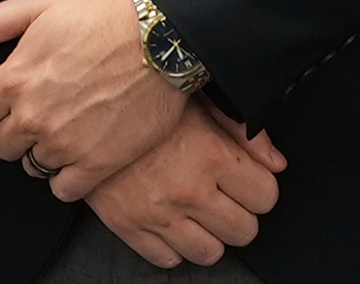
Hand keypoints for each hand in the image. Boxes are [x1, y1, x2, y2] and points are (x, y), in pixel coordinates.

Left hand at [0, 0, 189, 198]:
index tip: (9, 102)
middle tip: (41, 113)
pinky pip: (63, 189)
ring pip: (31, 166)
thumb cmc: (105, 17)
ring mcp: (65, 144)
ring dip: (42, 152)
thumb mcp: (42, 3)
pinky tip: (80, 155)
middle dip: (15, 130)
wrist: (162, 40)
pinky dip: (67, 178)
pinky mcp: (96, 164)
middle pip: (1, 145)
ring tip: (65, 130)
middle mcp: (34, 116)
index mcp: (14, 79)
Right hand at [85, 101, 286, 268]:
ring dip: (209, 236)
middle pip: (244, 231)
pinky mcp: (128, 227)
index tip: (249, 183)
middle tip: (225, 199)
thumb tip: (277, 163)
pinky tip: (170, 221)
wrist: (82, 107)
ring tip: (199, 213)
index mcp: (212, 155)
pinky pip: (167, 259)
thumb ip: (245, 131)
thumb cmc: (144, 99)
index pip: (266, 197)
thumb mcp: (200, 102)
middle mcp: (188, 189)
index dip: (260, 189)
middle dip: (240, 215)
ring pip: (210, 254)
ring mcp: (158, 213)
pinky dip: (173, 246)